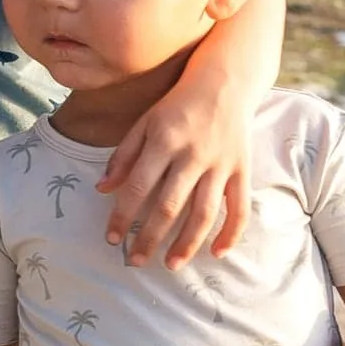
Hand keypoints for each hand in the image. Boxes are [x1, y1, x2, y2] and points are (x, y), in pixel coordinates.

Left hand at [98, 70, 249, 267]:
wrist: (226, 80)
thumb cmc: (178, 103)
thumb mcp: (145, 121)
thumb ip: (124, 155)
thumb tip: (103, 188)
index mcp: (164, 140)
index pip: (138, 187)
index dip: (123, 216)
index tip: (112, 239)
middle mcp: (192, 154)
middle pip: (168, 206)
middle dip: (150, 238)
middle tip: (135, 262)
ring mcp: (220, 164)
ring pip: (203, 213)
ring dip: (186, 243)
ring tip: (170, 265)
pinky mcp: (242, 170)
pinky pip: (239, 207)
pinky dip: (231, 232)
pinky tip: (217, 253)